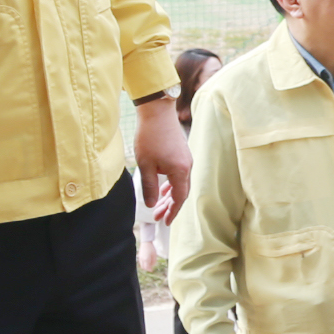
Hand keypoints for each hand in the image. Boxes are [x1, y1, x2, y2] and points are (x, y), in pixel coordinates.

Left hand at [132, 97, 192, 218]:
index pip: (179, 197)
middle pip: (181, 192)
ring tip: (158, 205)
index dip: (173, 211)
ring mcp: (185, 159)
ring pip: (180, 183)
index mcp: (180, 170)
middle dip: (169, 206)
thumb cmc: (150, 137)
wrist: (157, 112)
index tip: (165, 221)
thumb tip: (150, 204)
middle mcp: (187, 166)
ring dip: (169, 195)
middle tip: (157, 216)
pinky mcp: (181, 153)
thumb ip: (149, 187)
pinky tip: (163, 188)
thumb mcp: (145, 165)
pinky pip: (179, 174)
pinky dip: (171, 184)